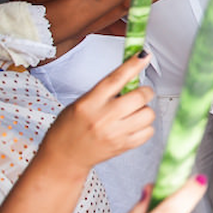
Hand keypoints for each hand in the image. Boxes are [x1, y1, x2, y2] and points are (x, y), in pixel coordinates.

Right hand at [38, 53, 155, 172]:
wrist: (64, 157)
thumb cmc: (69, 128)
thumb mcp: (81, 103)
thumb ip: (104, 92)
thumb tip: (130, 78)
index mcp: (90, 103)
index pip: (115, 79)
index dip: (132, 65)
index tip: (144, 55)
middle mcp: (104, 117)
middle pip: (139, 97)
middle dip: (144, 91)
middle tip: (139, 93)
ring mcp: (115, 133)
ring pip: (148, 114)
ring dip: (144, 110)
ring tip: (132, 113)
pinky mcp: (124, 146)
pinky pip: (148, 132)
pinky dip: (145, 127)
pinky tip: (133, 126)